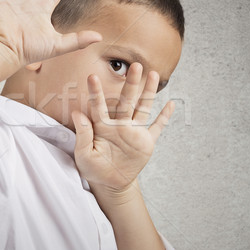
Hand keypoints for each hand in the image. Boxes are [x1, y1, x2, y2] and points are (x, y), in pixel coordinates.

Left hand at [71, 63, 174, 196]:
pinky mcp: (146, 142)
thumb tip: (77, 114)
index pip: (99, 106)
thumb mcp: (84, 155)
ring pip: (143, 108)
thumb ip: (83, 135)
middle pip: (126, 100)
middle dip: (131, 83)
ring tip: (152, 74)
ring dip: (148, 92)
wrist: (111, 183)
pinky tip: (171, 104)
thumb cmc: (94, 168)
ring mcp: (134, 132)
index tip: (92, 77)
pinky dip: (164, 117)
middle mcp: (120, 124)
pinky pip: (157, 127)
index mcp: (103, 126)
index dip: (96, 92)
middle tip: (135, 66)